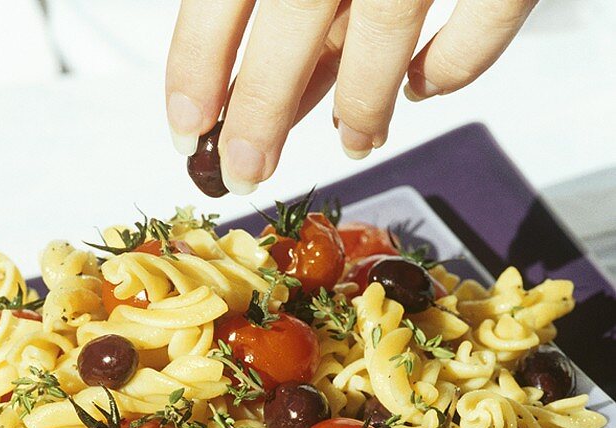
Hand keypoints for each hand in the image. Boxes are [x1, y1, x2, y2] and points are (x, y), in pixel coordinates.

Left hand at [166, 0, 537, 191]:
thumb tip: (231, 73)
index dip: (197, 65)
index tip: (185, 126)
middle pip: (292, 20)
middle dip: (261, 110)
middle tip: (243, 168)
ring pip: (384, 29)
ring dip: (362, 103)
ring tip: (352, 143)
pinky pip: (484, 17)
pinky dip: (456, 66)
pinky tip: (423, 87)